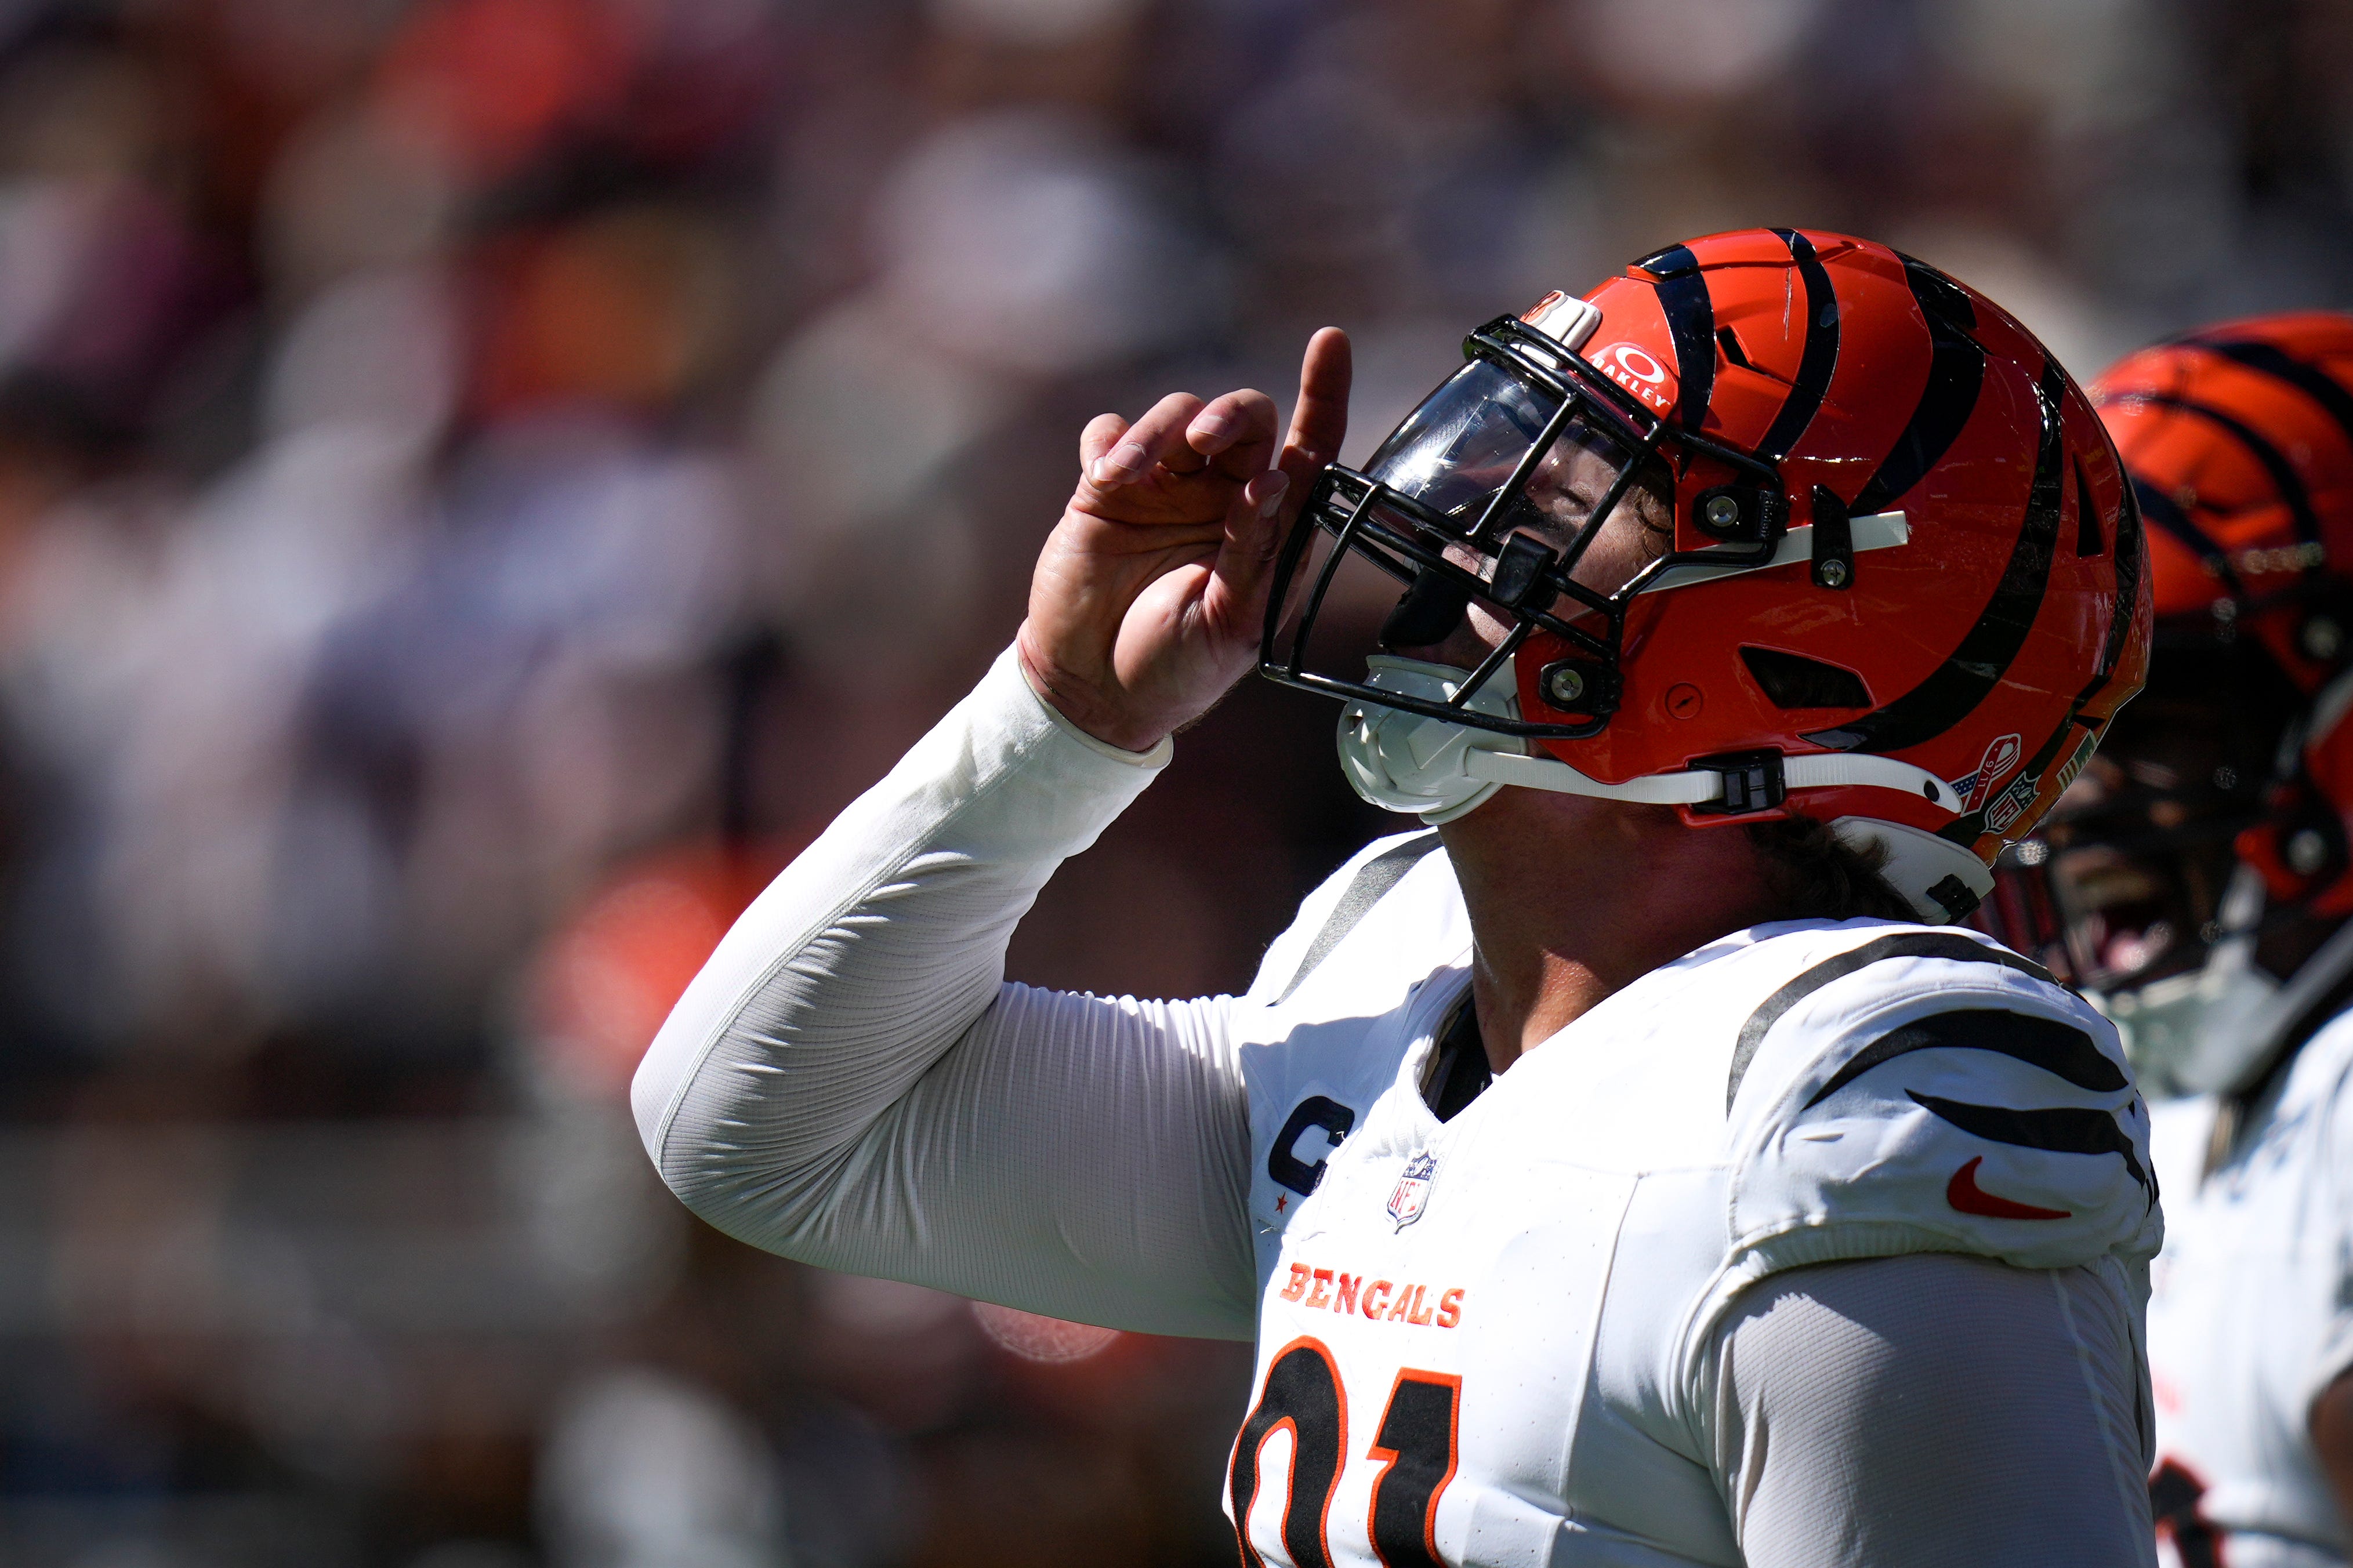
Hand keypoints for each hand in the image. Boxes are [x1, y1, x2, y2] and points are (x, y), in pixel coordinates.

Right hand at [1015, 327, 1352, 752]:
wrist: (1094, 691)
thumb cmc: (1176, 668)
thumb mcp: (1230, 624)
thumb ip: (1252, 553)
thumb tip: (1271, 481)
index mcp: (1268, 526)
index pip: (1309, 447)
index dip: (1324, 393)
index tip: (1329, 342)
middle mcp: (1221, 496)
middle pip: (1243, 417)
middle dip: (1227, 414)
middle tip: (1202, 442)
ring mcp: (1164, 489)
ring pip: (1174, 416)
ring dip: (1153, 433)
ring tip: (1122, 477)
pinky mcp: (1106, 491)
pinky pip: (1109, 433)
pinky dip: (1107, 441)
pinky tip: (1101, 478)